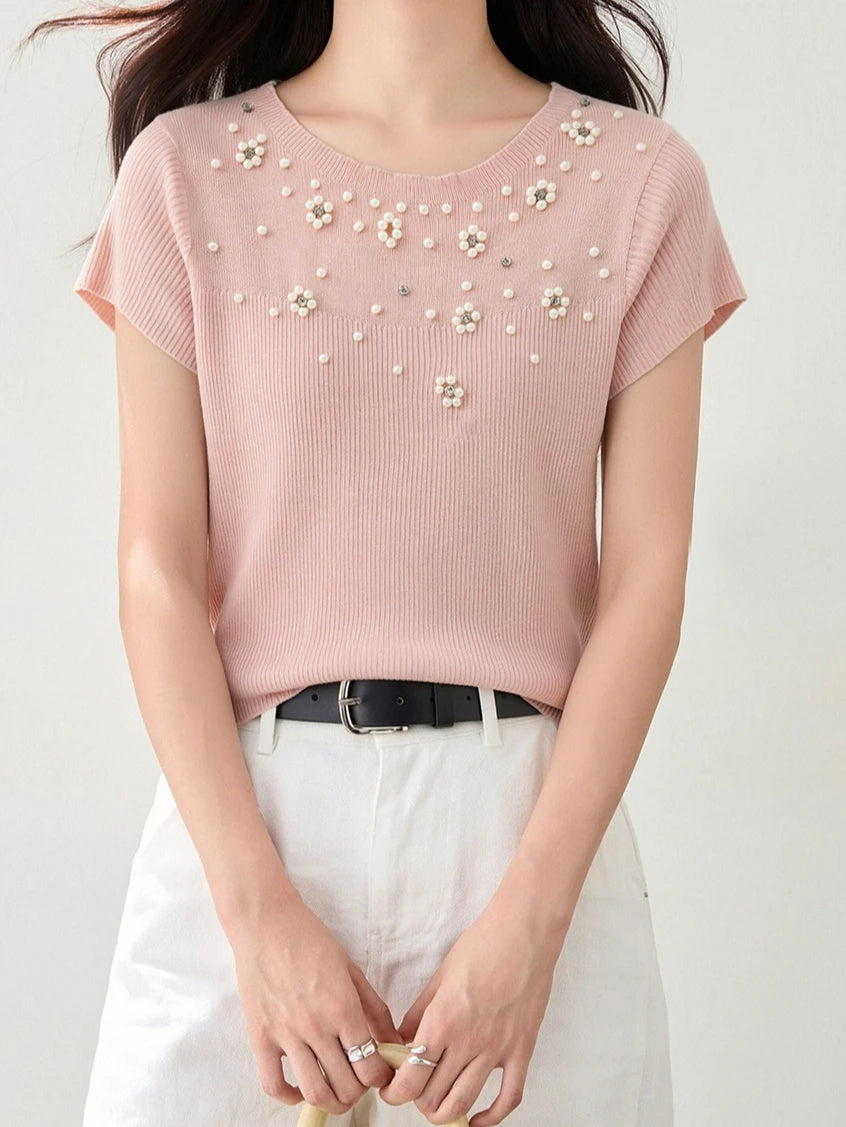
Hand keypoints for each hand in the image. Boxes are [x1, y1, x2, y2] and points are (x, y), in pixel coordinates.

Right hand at [228, 892, 402, 1114]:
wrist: (266, 923)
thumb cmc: (310, 939)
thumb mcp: (351, 969)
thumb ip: (373, 1008)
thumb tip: (391, 1040)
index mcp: (342, 1008)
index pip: (369, 1066)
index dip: (380, 1078)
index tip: (380, 1073)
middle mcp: (316, 1027)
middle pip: (346, 1086)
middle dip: (359, 1092)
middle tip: (359, 1081)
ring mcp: (286, 1035)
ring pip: (314, 1092)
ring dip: (331, 1102)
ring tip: (336, 1092)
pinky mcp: (260, 1037)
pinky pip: (273, 1084)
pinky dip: (290, 1096)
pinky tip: (300, 1088)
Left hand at [378, 900, 565, 1126]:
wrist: (524, 934)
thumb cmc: (481, 946)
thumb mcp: (439, 977)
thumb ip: (418, 1014)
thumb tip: (402, 1041)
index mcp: (442, 1021)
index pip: (410, 1078)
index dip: (395, 1092)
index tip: (391, 1089)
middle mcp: (468, 1042)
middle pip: (433, 1096)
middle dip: (416, 1099)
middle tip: (414, 1088)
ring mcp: (497, 1049)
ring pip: (464, 1103)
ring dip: (444, 1112)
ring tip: (436, 1103)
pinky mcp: (522, 1050)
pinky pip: (509, 1098)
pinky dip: (492, 1117)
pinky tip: (478, 1120)